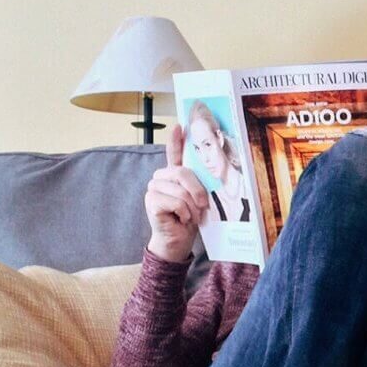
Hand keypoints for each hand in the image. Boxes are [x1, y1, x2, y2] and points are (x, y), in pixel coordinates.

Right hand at [145, 125, 209, 262]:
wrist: (179, 241)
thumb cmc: (191, 219)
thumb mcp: (200, 199)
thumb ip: (200, 184)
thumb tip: (215, 170)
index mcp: (175, 175)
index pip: (174, 153)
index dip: (176, 140)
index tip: (180, 126)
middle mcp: (161, 177)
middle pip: (183, 173)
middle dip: (198, 191)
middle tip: (203, 205)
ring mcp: (153, 188)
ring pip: (181, 191)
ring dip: (192, 208)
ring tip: (191, 216)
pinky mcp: (151, 201)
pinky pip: (175, 202)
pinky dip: (184, 213)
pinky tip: (181, 219)